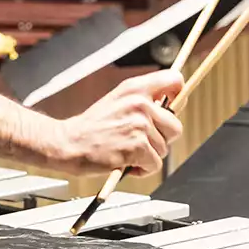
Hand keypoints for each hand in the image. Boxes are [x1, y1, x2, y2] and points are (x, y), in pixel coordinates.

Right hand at [54, 70, 184, 176]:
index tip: (171, 106)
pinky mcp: (136, 147)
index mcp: (135, 88)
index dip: (179, 95)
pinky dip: (142, 170)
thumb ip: (145, 99)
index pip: (175, 79)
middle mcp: (140, 103)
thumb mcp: (118, 101)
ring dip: (148, 156)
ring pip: (164, 149)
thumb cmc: (92, 126)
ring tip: (127, 151)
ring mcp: (139, 125)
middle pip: (175, 127)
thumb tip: (176, 103)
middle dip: (161, 139)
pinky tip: (126, 163)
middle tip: (140, 141)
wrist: (68, 143)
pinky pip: (155, 165)